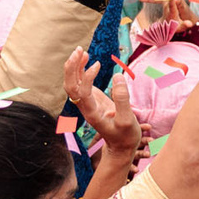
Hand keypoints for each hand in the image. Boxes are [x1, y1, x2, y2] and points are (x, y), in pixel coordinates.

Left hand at [64, 47, 142, 161]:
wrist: (121, 147)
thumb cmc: (125, 136)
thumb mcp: (128, 120)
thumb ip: (122, 99)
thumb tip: (117, 76)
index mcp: (92, 113)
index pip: (81, 92)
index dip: (86, 77)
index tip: (98, 66)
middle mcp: (86, 108)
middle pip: (70, 86)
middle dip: (71, 68)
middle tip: (79, 51)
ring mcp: (88, 103)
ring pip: (73, 84)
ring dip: (74, 67)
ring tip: (82, 51)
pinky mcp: (93, 99)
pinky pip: (81, 84)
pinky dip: (81, 71)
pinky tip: (87, 60)